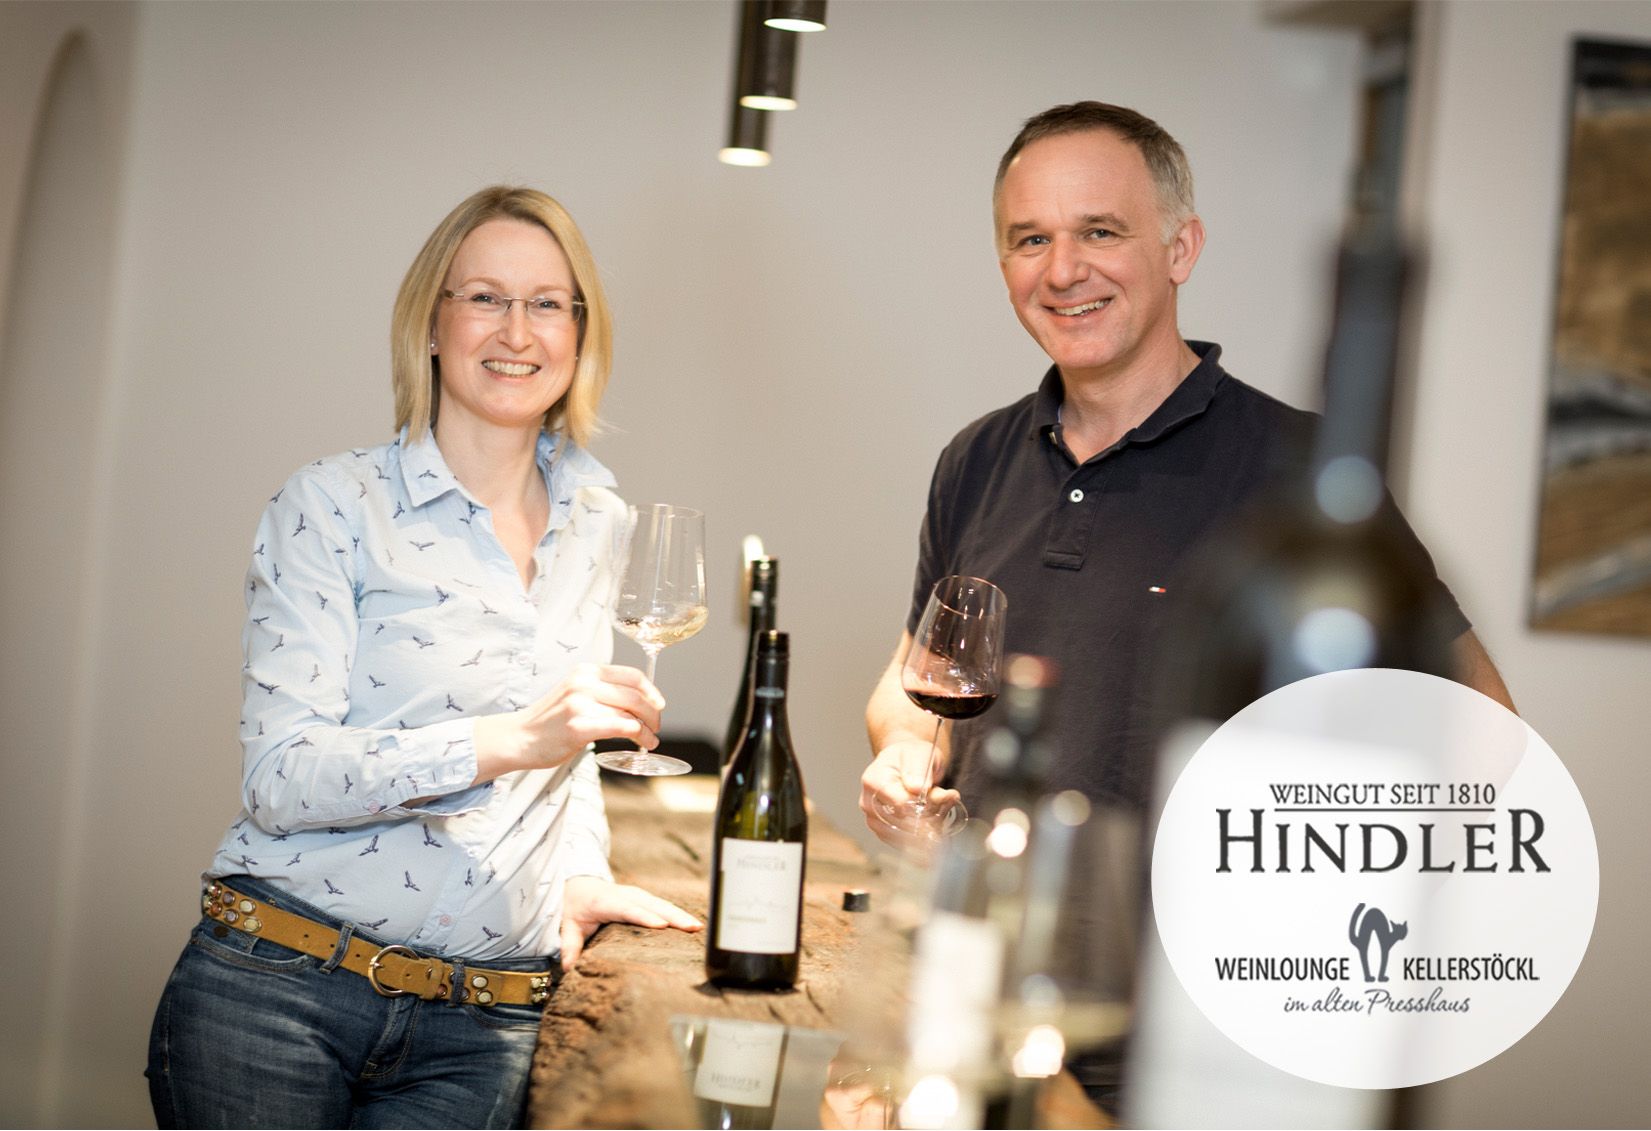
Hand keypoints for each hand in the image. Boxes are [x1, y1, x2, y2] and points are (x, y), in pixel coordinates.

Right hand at [475, 664, 664, 780]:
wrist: (519, 737)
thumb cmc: (551, 720)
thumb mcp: (576, 693)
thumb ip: (603, 692)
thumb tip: (641, 702)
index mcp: (585, 671)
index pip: (632, 675)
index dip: (651, 691)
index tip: (659, 704)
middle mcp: (584, 683)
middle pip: (635, 695)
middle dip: (653, 713)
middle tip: (656, 726)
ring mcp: (580, 704)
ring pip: (631, 713)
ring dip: (648, 729)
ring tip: (650, 739)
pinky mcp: (579, 727)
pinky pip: (621, 727)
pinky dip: (638, 736)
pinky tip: (641, 744)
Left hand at [558, 874, 701, 969]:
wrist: (579, 884)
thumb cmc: (574, 907)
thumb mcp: (566, 925)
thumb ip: (569, 945)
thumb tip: (568, 968)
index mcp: (605, 901)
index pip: (626, 909)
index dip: (644, 916)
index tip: (661, 925)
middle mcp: (624, 894)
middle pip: (651, 904)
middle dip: (673, 915)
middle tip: (692, 927)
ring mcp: (637, 895)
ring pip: (661, 903)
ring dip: (680, 914)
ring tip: (698, 927)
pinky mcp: (644, 898)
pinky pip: (663, 905)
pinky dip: (678, 913)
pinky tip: (692, 924)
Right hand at [858, 740, 960, 846]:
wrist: (905, 762)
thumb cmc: (910, 757)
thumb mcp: (919, 753)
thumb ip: (919, 769)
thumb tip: (917, 788)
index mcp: (874, 780)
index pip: (900, 804)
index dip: (923, 804)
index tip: (941, 796)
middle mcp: (869, 802)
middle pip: (902, 822)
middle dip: (931, 815)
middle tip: (947, 800)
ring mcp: (874, 819)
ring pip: (904, 837)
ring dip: (929, 827)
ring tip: (942, 808)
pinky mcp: (883, 831)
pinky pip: (905, 842)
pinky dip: (924, 836)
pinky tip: (937, 822)